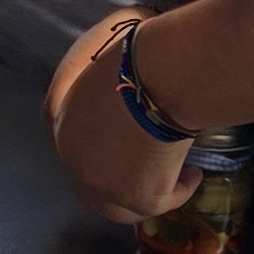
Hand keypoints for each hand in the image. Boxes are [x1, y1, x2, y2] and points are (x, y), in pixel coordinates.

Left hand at [49, 14, 200, 223]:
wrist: (161, 74)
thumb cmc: (138, 52)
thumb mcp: (109, 49)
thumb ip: (107, 66)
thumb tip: (125, 52)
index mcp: (60, 118)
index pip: (70, 137)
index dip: (98, 143)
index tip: (123, 141)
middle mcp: (73, 157)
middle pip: (94, 179)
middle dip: (120, 174)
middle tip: (149, 163)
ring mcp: (101, 183)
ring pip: (120, 204)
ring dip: (146, 191)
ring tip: (176, 175)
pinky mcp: (137, 198)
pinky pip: (159, 204)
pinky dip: (178, 191)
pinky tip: (193, 176)